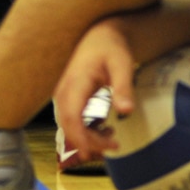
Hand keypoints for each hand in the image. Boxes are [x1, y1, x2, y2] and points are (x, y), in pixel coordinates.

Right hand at [53, 18, 139, 162]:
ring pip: (68, 125)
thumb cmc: (111, 48)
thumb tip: (126, 111)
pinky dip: (85, 131)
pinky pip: (71, 121)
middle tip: (114, 147)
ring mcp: (64, 95)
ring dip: (87, 138)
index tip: (92, 153)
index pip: (71, 116)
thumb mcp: (122, 64)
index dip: (79, 137)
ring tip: (112, 140)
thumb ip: (123, 87)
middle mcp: (64, 91)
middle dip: (88, 142)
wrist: (100, 35)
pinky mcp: (68, 99)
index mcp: (75, 82)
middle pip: (68, 125)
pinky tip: (104, 130)